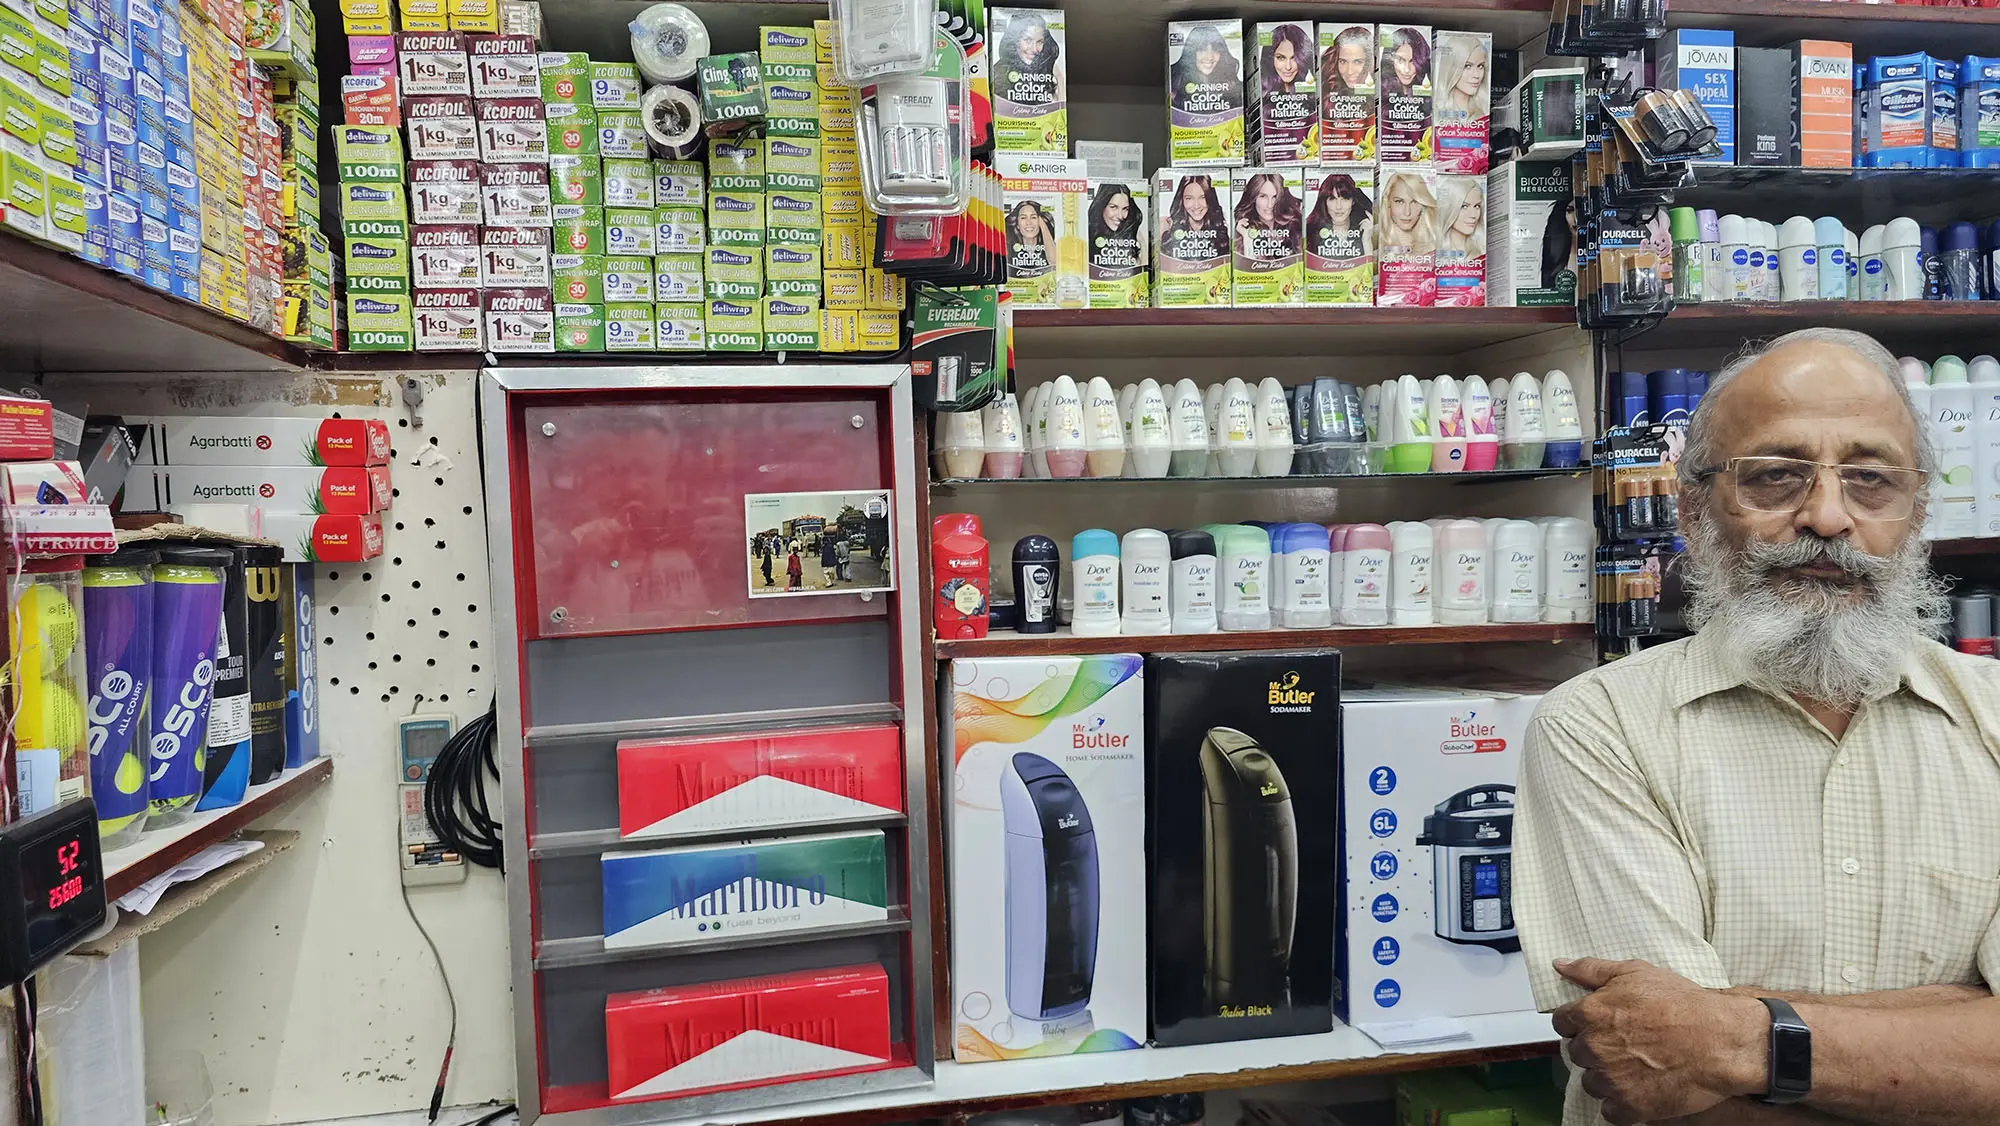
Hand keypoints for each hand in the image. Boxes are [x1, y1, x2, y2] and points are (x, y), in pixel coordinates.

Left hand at [1551, 958, 1767, 1125]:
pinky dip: (1622, 1104)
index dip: (1579, 1023)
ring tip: (1635, 1066)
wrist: (1719, 1040)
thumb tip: (1561, 965)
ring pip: (1591, 1082)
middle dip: (1595, 1049)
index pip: (1562, 1023)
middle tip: (1623, 1045)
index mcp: (1591, 1014)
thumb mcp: (1634, 972)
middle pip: (1577, 1053)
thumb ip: (1591, 969)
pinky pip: (1610, 1111)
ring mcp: (1611, 1080)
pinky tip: (1639, 1089)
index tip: (1596, 1025)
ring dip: (1607, 1077)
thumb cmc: (1682, 1004)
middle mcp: (1595, 1048)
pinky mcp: (1630, 1106)